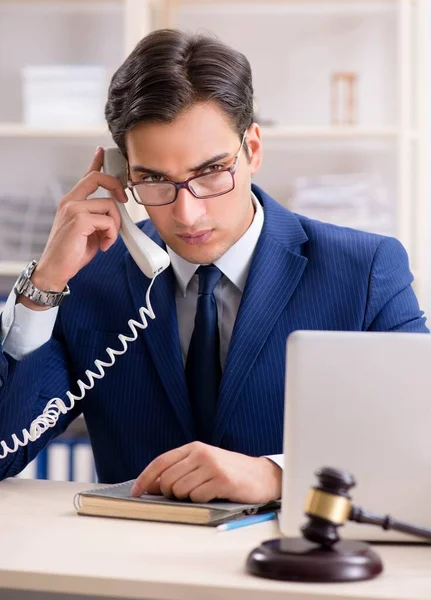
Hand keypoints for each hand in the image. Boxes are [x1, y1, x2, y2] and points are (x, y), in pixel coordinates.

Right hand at [19, 147, 127, 308]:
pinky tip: (104, 245)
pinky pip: (108, 221)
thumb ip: (99, 216)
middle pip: (98, 178)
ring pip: (109, 205)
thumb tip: (116, 211)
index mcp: (72, 202)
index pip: (86, 177)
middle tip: (123, 199)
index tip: (103, 152)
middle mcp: (70, 201)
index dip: (96, 162)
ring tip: (107, 240)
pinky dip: (111, 235)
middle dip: (116, 185)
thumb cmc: (72, 252)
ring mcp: (73, 209)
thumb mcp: (89, 230)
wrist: (56, 269)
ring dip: (115, 225)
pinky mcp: (79, 220)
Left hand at [131, 442, 281, 503]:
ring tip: (204, 492)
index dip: (145, 478)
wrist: (262, 476)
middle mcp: (201, 453)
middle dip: (170, 493)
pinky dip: (202, 501)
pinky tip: (215, 494)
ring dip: (188, 498)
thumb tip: (154, 486)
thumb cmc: (230, 472)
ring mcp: (212, 466)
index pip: (161, 462)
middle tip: (185, 494)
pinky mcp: (222, 480)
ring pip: (180, 491)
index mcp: (194, 447)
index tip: (136, 492)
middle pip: (167, 480)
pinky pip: (197, 497)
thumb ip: (181, 470)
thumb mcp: (204, 464)